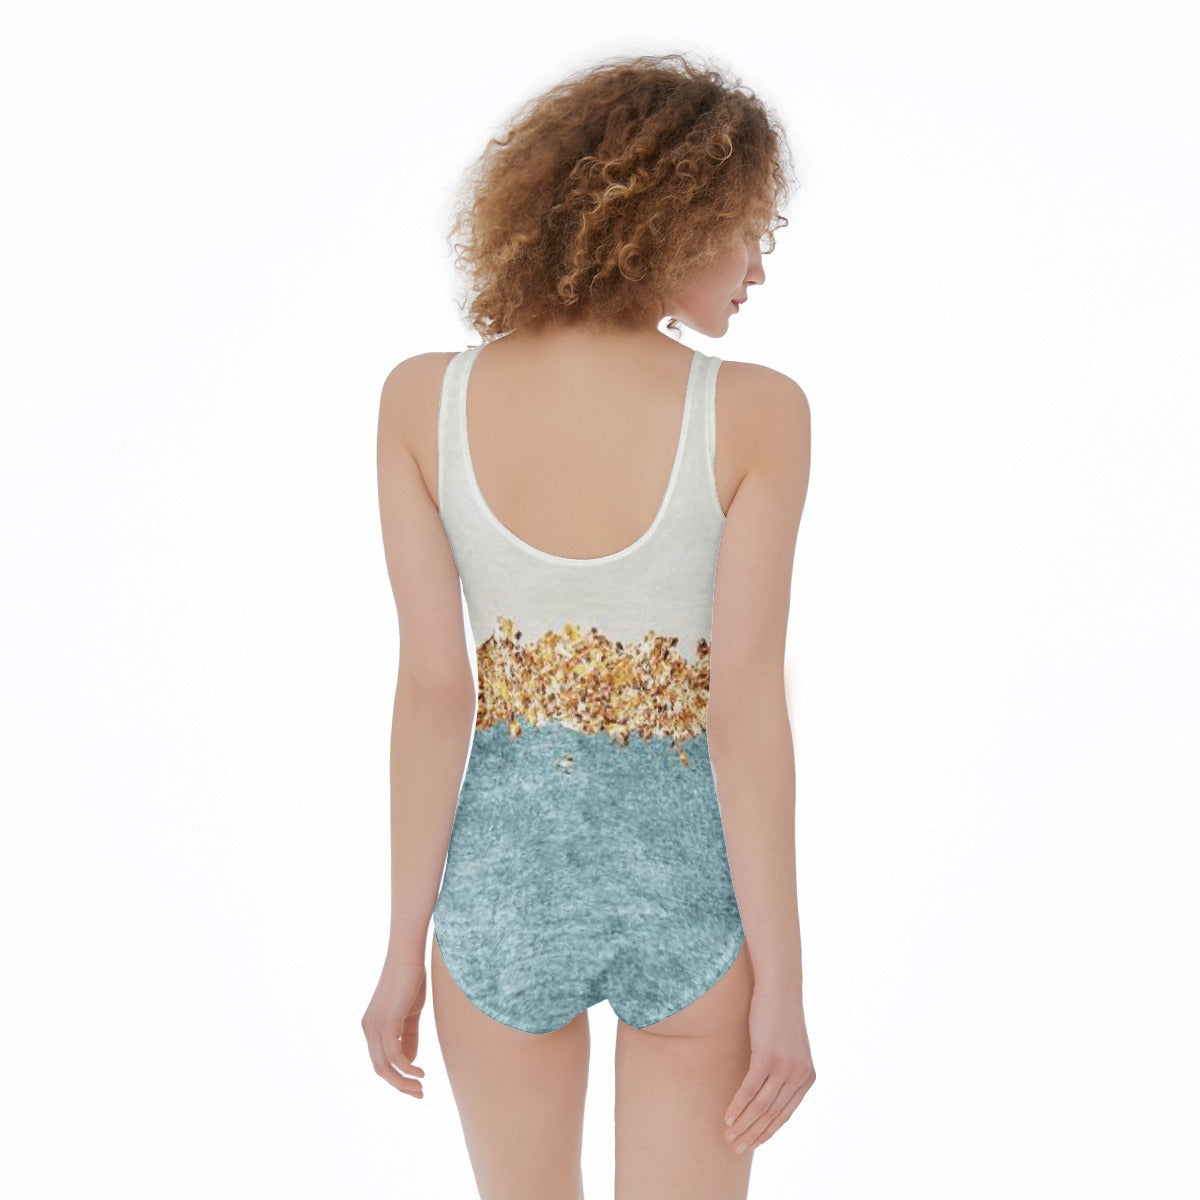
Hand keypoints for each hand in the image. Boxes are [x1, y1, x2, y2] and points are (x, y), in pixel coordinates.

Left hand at [361, 951, 426, 1098]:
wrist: (408, 956)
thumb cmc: (410, 980)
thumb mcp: (410, 1014)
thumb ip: (408, 1037)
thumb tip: (409, 1061)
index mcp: (372, 1027)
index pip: (380, 1060)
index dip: (396, 1076)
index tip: (415, 1084)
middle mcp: (368, 1029)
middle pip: (379, 1068)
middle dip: (399, 1084)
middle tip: (418, 1093)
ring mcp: (374, 1026)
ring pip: (384, 1066)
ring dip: (402, 1081)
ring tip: (420, 1088)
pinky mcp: (385, 1022)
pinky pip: (394, 1055)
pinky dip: (406, 1068)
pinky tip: (419, 1072)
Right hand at [723, 982, 814, 1153]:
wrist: (779, 987)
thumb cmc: (779, 1014)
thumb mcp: (788, 1046)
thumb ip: (783, 1069)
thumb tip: (767, 1090)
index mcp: (807, 1077)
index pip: (785, 1114)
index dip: (767, 1131)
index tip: (752, 1143)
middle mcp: (799, 1076)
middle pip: (773, 1114)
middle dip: (753, 1134)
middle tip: (736, 1147)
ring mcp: (784, 1068)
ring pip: (761, 1106)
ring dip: (743, 1124)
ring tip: (728, 1136)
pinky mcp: (768, 1057)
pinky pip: (750, 1090)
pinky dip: (737, 1106)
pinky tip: (727, 1117)